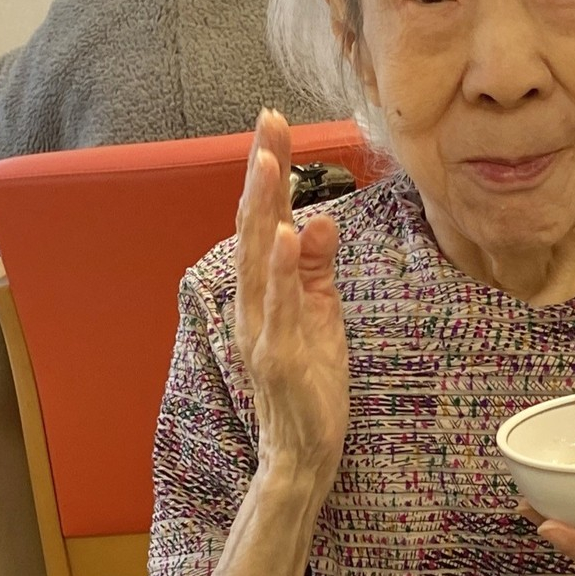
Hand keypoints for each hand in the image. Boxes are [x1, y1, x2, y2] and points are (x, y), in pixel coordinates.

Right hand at [233, 109, 348, 485]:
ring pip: (258, 260)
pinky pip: (280, 308)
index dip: (267, 172)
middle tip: (268, 122)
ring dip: (263, 209)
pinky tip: (287, 237)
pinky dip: (282, 272)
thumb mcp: (321, 315)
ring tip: (269, 163)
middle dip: (261, 173)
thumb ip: (317, 269)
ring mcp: (262, 330)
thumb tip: (322, 219)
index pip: (262, 220)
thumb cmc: (311, 385)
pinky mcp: (278, 356)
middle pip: (253, 227)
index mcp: (262, 292)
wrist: (302, 452)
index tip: (274, 125)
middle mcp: (252, 304)